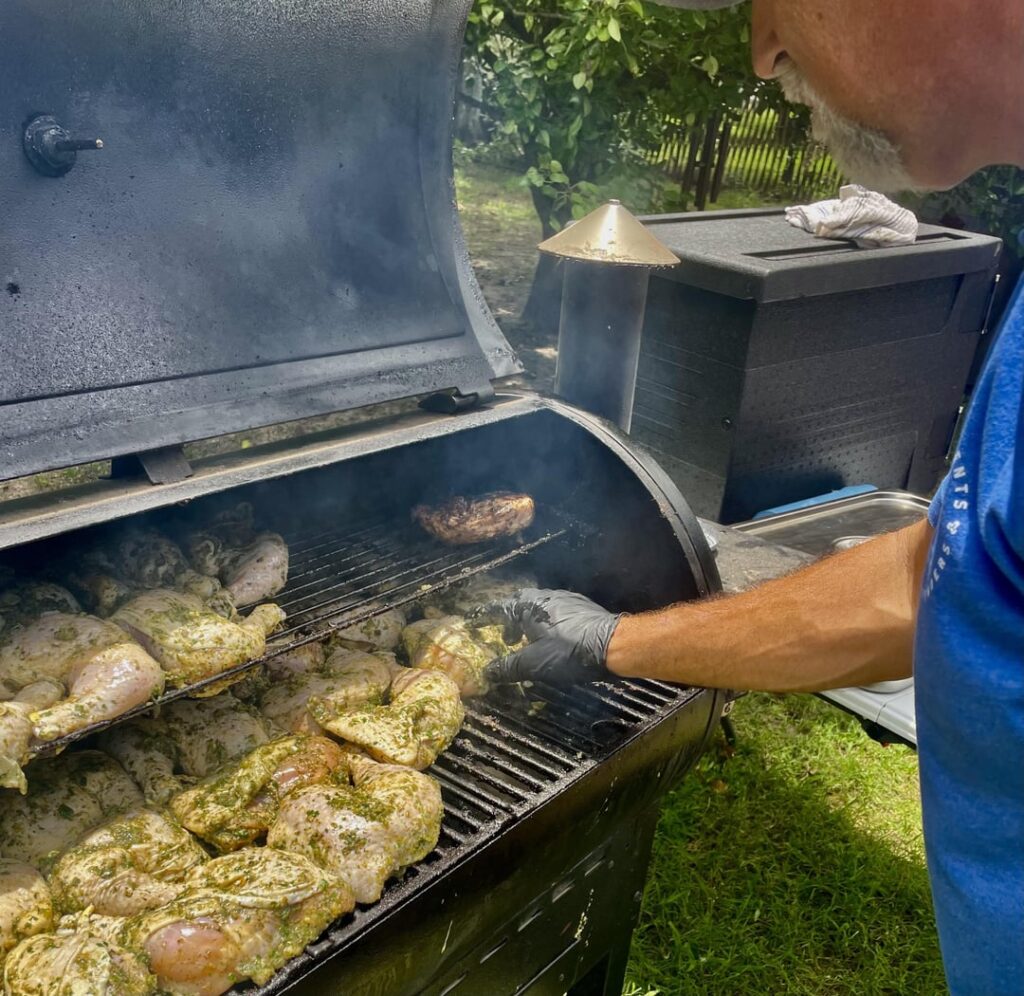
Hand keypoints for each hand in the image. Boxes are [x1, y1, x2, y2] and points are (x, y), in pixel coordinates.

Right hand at [475, 588, 621, 685]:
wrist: (613, 644)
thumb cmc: (569, 652)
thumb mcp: (533, 664)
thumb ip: (507, 667)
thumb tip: (487, 672)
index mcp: (528, 607)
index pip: (497, 609)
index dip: (482, 617)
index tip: (471, 623)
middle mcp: (544, 597)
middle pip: (518, 604)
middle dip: (508, 620)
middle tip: (505, 637)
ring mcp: (564, 600)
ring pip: (538, 607)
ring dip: (528, 622)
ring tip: (528, 640)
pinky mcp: (580, 607)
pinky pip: (554, 611)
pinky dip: (545, 623)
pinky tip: (553, 638)